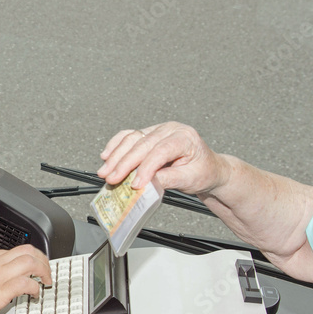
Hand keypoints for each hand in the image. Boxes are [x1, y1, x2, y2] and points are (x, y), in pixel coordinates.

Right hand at [0, 245, 50, 313]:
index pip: (12, 251)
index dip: (26, 258)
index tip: (30, 267)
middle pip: (27, 251)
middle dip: (42, 259)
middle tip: (46, 270)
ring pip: (30, 263)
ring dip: (43, 271)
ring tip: (46, 281)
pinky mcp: (0, 293)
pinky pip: (26, 283)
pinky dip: (35, 288)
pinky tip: (35, 295)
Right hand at [96, 122, 228, 194]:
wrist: (207, 168)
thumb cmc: (202, 172)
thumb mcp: (191, 179)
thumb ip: (169, 179)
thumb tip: (147, 184)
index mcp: (185, 137)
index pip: (160, 151)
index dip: (145, 168)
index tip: (135, 184)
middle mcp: (170, 129)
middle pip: (142, 144)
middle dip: (124, 163)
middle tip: (112, 178)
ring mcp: (158, 130)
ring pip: (131, 139)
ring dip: (115, 156)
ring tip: (105, 171)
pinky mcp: (148, 134)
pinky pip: (128, 136)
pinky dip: (115, 146)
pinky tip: (106, 155)